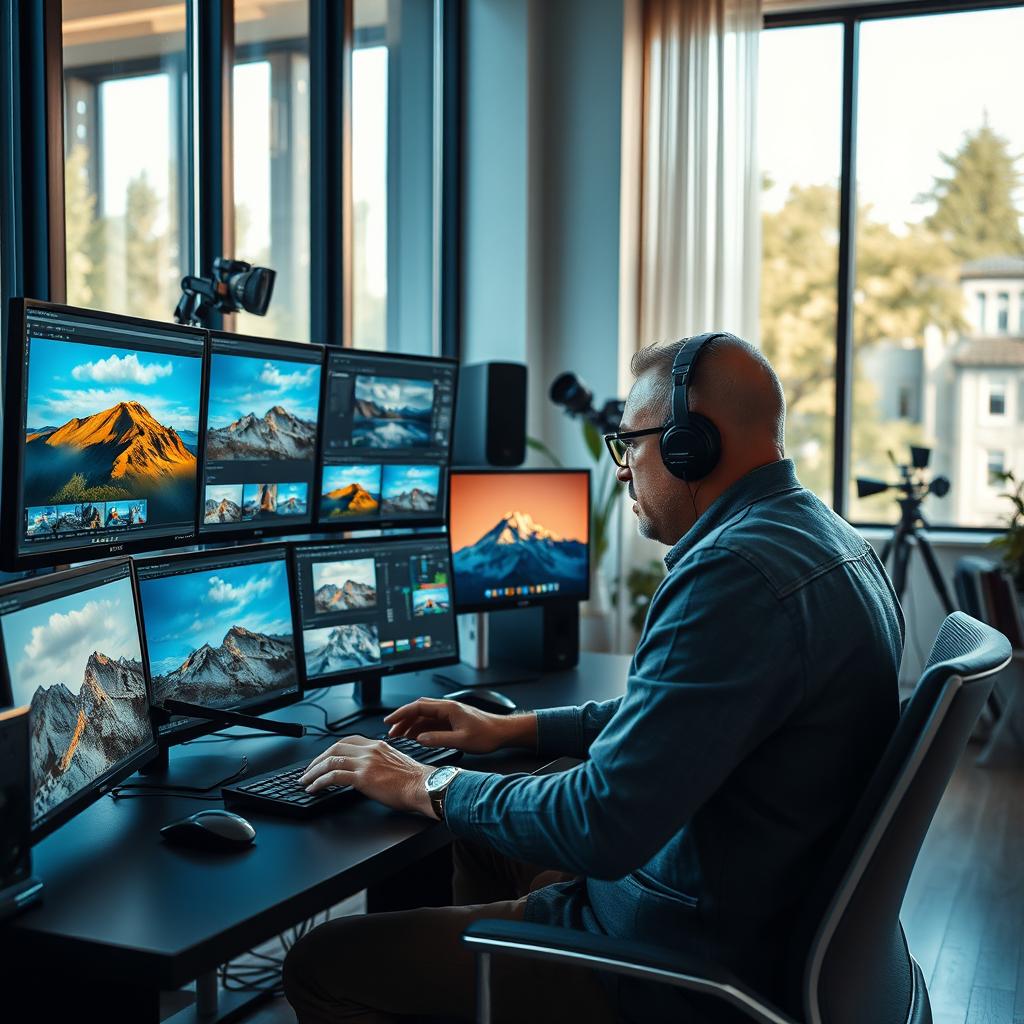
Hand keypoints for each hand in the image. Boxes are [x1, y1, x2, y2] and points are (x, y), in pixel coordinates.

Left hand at [299, 735, 434, 815]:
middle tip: (308, 771)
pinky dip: (320, 782)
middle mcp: (370, 750)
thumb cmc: (415, 780)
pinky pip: (334, 776)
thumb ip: (379, 762)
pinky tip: (314, 788)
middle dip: (317, 760)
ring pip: (330, 761)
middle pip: (334, 748)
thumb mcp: (395, 763)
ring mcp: (365, 762)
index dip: (331, 750)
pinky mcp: (363, 777)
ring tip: (305, 781)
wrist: (424, 786)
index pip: (347, 741)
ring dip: (314, 772)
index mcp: (378, 745)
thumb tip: (368, 772)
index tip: (323, 759)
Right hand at [383, 697, 535, 753]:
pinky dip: (420, 729)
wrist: (502, 732)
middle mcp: (447, 708)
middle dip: (402, 719)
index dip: (401, 713)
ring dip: (410, 725)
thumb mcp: (462, 740)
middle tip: (390, 731)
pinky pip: (431, 722)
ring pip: (424, 716)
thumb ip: (439, 739)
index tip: (389, 721)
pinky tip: (415, 737)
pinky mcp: (451, 721)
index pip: (418, 707)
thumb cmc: (487, 734)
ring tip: (399, 736)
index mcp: (448, 708)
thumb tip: (420, 739)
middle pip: (418, 710)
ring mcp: (449, 714)